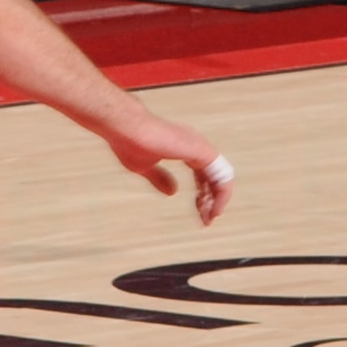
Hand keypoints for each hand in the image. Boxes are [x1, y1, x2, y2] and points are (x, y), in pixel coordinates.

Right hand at [104, 109, 233, 221]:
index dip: (203, 194)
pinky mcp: (200, 151)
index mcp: (185, 148)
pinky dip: (221, 194)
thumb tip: (173, 192)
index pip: (203, 175)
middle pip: (215, 177)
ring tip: (210, 217)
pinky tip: (213, 208)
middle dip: (213, 200)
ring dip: (218, 200)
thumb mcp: (145, 167)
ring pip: (222, 177)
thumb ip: (160, 178)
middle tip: (207, 219)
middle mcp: (196, 146)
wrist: (124, 127)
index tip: (199, 212)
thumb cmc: (128, 141)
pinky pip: (221, 177)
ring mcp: (200, 147)